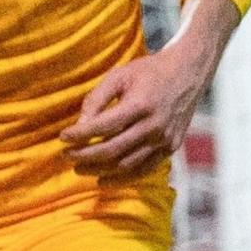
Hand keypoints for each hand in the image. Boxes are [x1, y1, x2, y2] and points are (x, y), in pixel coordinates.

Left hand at [61, 41, 219, 177]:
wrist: (188, 73)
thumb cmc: (149, 71)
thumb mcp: (120, 75)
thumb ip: (98, 98)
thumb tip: (80, 125)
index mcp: (140, 105)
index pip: (103, 126)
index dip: (79, 134)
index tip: (63, 137)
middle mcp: (154, 125)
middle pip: (112, 150)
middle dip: (85, 156)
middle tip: (67, 156)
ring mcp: (164, 139)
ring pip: (126, 165)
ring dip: (100, 170)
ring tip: (80, 168)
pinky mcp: (171, 148)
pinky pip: (144, 170)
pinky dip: (123, 178)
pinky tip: (104, 178)